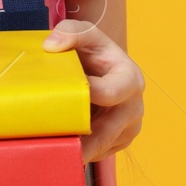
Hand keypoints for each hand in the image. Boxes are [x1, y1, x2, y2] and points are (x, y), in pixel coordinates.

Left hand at [42, 19, 143, 163]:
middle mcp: (134, 106)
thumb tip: (50, 46)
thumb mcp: (84, 32)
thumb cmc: (93, 49)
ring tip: (53, 153)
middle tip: (57, 148)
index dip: (87, 94)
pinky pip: (101, 153)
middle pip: (107, 130)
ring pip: (103, 146)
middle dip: (83, 140)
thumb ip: (69, 32)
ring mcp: (129, 128)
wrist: (101, 67)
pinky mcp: (119, 142)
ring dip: (80, 150)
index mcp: (130, 78)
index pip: (110, 92)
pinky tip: (62, 150)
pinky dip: (82, 153)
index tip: (64, 96)